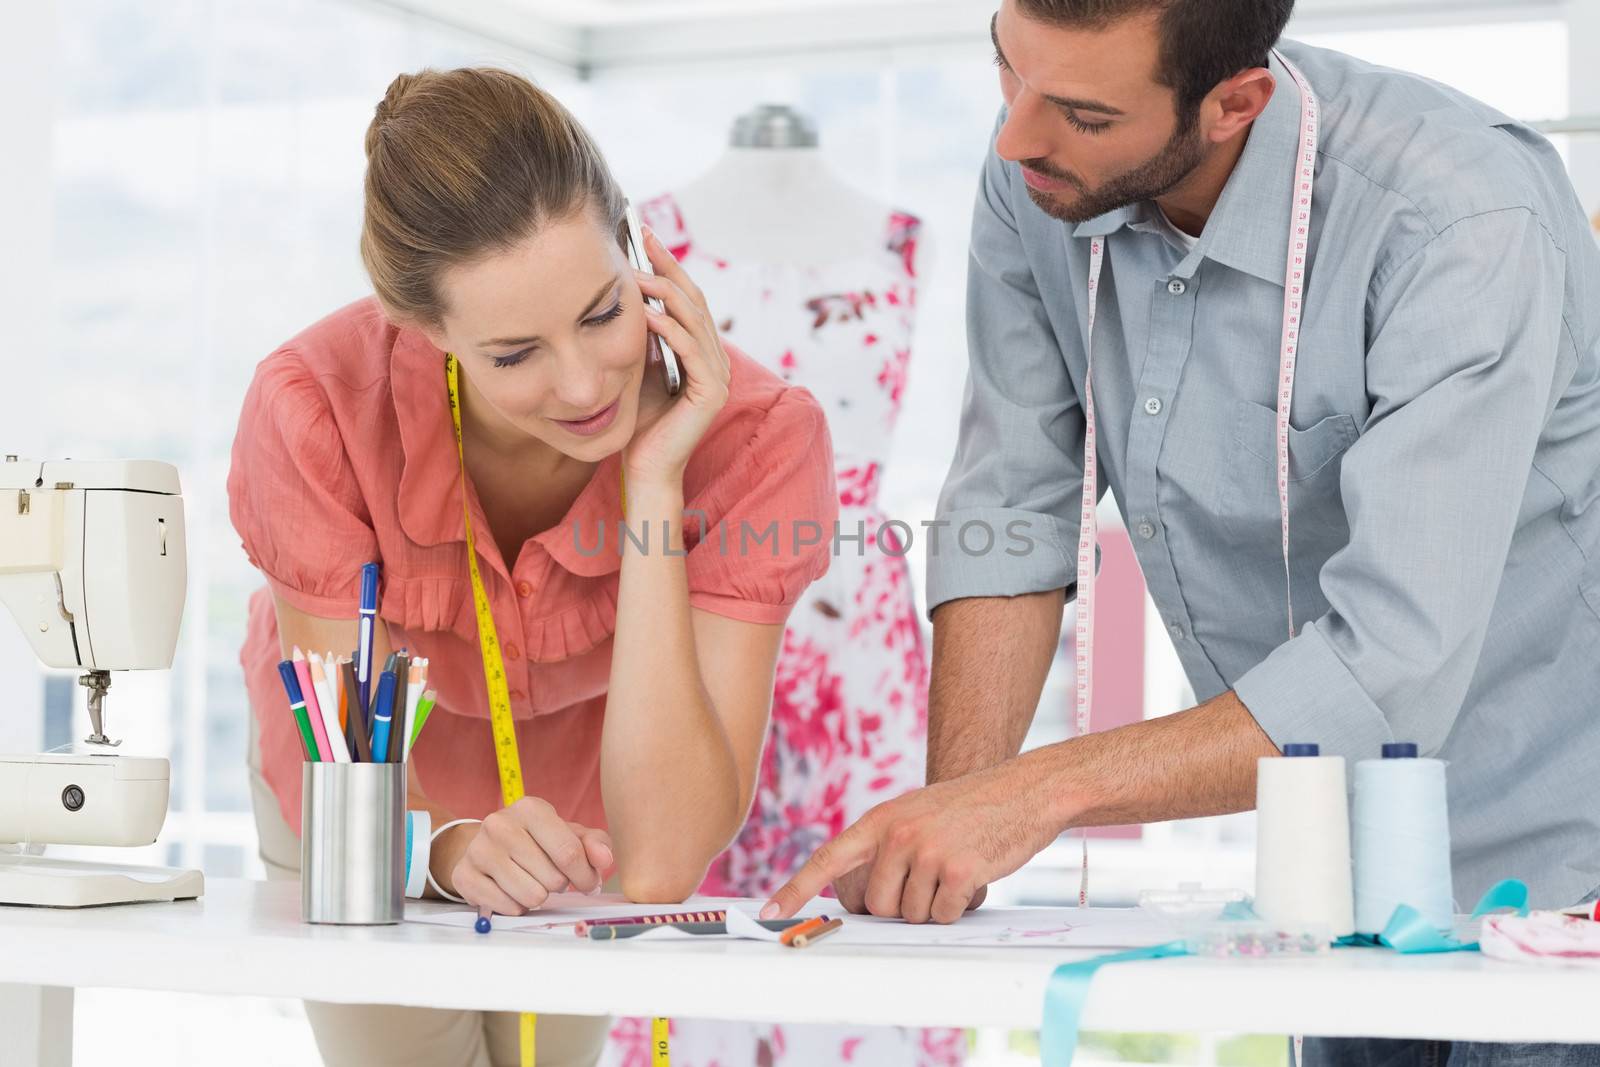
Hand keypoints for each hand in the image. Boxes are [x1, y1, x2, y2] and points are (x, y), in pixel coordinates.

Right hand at [443, 797, 613, 915]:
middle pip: (552, 878)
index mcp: (531, 808)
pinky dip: (516, 906)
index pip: (569, 853)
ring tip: (532, 882)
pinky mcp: (464, 875)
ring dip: (539, 896)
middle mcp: (500, 824)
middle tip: (550, 876)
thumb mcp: (569, 834)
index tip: (587, 883)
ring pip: (531, 896)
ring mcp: (478, 849)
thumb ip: (594, 844)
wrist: (489, 845)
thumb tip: (605, 859)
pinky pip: (508, 907)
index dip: (585, 876)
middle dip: (559, 885)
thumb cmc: (537, 840)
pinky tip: (512, 890)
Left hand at [623, 226, 731, 486]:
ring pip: (694, 320)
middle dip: (668, 265)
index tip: (643, 235)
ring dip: (664, 292)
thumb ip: (642, 335)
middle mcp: (716, 359)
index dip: (667, 265)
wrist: (645, 469)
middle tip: (642, 235)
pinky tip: (646, 312)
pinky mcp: (711, 393)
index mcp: (702, 351)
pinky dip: (669, 328)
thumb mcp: (637, 365)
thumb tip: (628, 292)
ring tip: (635, 273)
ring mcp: (718, 375)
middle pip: (694, 300)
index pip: (687, 298)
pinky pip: (691, 350)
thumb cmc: (639, 421)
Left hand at [763, 761, 1056, 923]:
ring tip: (955, 868)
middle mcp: (897, 834)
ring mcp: (927, 851)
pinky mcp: (958, 870)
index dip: (796, 890)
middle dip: (902, 905)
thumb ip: (886, 848)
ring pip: (911, 915)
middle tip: (930, 878)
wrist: (1024, 791)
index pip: (827, 859)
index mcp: (880, 820)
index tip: (770, 914)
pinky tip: (973, 876)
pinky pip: (944, 915)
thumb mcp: (916, 814)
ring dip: (934, 904)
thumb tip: (866, 902)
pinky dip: (958, 907)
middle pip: (877, 906)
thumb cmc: (970, 809)